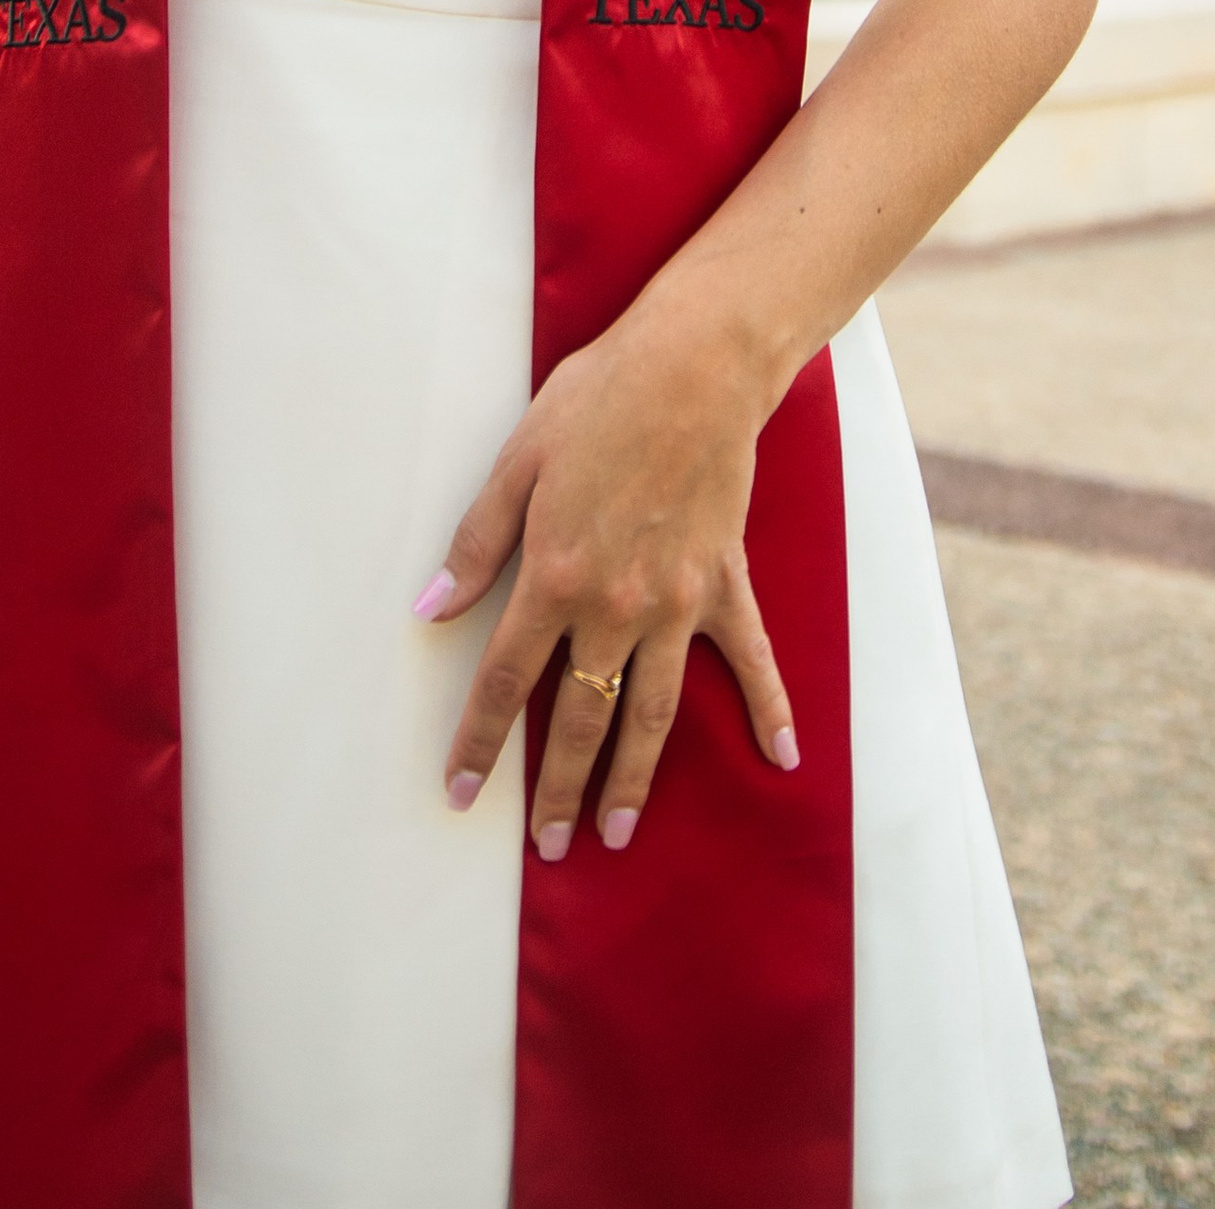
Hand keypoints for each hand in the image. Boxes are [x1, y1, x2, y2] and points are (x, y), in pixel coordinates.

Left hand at [415, 300, 799, 859]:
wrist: (693, 366)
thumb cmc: (598, 401)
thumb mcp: (517, 461)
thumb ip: (476, 542)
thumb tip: (430, 608)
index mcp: (554, 576)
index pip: (505, 680)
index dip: (480, 742)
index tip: (460, 792)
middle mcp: (615, 607)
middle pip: (579, 718)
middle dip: (560, 789)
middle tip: (549, 847)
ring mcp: (676, 603)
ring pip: (652, 714)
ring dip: (633, 778)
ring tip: (617, 831)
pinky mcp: (724, 585)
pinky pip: (751, 661)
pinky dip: (770, 710)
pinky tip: (783, 759)